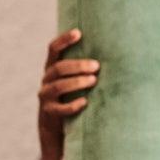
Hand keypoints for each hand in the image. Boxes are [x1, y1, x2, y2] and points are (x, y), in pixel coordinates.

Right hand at [38, 29, 99, 148]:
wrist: (56, 127)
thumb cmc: (72, 97)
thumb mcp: (74, 80)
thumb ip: (84, 68)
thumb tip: (114, 53)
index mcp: (52, 68)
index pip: (53, 49)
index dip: (63, 40)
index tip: (78, 32)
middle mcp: (46, 80)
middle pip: (59, 68)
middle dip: (78, 65)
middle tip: (97, 66)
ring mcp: (45, 96)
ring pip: (58, 86)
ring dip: (77, 82)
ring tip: (93, 80)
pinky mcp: (49, 113)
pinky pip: (60, 109)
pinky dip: (73, 105)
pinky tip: (85, 102)